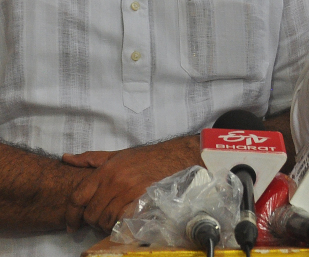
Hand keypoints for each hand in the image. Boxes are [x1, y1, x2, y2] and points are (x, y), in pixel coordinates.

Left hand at [64, 135, 199, 232]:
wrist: (172, 157)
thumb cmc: (143, 157)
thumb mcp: (115, 154)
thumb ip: (90, 158)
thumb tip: (66, 158)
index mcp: (105, 171)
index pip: (78, 197)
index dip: (71, 214)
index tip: (71, 224)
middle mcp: (114, 182)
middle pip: (91, 212)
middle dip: (89, 221)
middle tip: (94, 221)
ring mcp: (128, 192)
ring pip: (105, 219)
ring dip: (103, 225)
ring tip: (107, 222)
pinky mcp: (141, 200)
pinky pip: (122, 219)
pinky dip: (118, 224)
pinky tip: (119, 221)